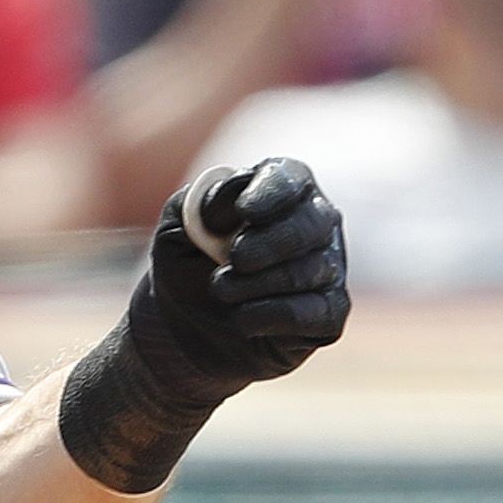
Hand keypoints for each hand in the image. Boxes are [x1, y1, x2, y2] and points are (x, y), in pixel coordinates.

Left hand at [142, 156, 350, 392]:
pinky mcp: (328, 313)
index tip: (243, 210)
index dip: (270, 192)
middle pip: (313, 222)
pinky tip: (242, 318)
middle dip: (271, 242)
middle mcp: (315, 221)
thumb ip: (195, 205)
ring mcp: (327, 267)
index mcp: (280, 187)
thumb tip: (232, 192)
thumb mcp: (174, 230)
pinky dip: (273, 316)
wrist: (188, 324)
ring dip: (257, 284)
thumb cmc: (188, 263)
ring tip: (221, 289)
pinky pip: (317, 313)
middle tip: (236, 259)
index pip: (289, 178)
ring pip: (311, 270)